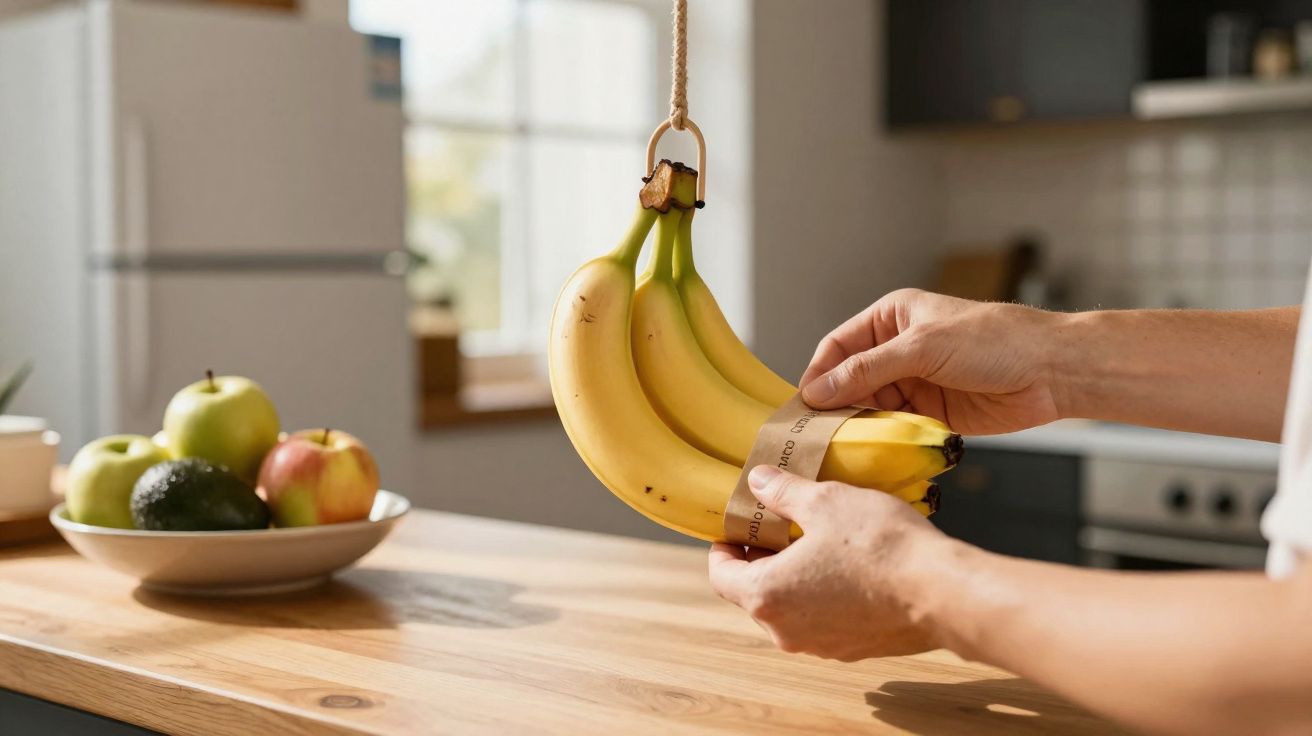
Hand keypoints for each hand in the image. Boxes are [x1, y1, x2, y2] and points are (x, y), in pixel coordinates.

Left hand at [707, 466, 948, 660]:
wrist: (941, 592)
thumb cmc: (878, 545)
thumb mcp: (824, 501)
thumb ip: (782, 492)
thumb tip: (757, 481)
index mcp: (766, 595)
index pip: (720, 576)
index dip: (723, 548)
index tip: (735, 528)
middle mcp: (785, 631)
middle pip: (755, 592)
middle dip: (761, 557)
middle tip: (777, 524)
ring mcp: (820, 646)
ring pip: (790, 607)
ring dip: (794, 576)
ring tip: (816, 540)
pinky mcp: (852, 650)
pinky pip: (823, 620)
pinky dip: (823, 594)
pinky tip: (847, 565)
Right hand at [799, 289, 1066, 435]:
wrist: (1051, 370)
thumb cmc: (992, 341)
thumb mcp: (921, 348)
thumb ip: (866, 371)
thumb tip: (816, 392)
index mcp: (891, 319)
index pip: (838, 347)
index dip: (818, 375)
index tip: (801, 408)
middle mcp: (898, 349)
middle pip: (850, 381)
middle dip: (835, 406)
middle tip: (817, 437)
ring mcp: (915, 382)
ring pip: (870, 407)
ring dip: (858, 426)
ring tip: (843, 449)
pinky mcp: (931, 413)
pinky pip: (894, 427)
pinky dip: (882, 439)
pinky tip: (872, 453)